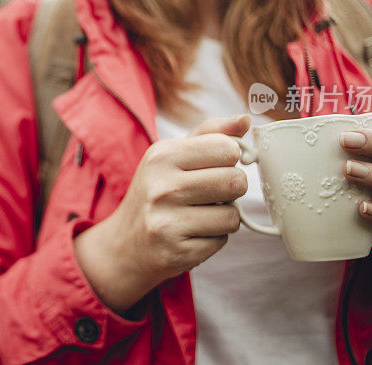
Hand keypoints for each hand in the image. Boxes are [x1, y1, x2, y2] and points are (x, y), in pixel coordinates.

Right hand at [73, 114, 250, 313]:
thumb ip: (210, 134)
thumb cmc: (156, 192)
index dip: (228, 160)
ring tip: (199, 215)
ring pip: (233, 215)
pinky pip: (222, 240)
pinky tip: (191, 234)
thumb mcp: (172, 156)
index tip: (213, 167)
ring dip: (224, 216)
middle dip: (231, 190)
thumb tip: (246, 119)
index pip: (227, 148)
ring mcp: (168, 222)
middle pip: (236, 182)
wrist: (125, 243)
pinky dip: (213, 238)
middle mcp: (162, 187)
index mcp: (162, 155)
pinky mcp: (178, 252)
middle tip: (210, 194)